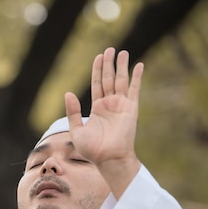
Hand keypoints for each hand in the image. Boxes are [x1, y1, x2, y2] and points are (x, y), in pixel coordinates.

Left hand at [65, 48, 142, 166]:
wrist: (108, 159)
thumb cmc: (92, 150)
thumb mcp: (76, 130)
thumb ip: (73, 112)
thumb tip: (68, 93)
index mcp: (97, 109)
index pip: (97, 84)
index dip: (97, 71)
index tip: (98, 57)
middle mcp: (110, 105)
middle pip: (109, 79)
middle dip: (109, 64)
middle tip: (109, 49)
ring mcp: (121, 105)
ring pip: (121, 80)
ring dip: (122, 66)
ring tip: (122, 52)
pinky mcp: (131, 108)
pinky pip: (134, 89)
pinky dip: (136, 77)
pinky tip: (138, 65)